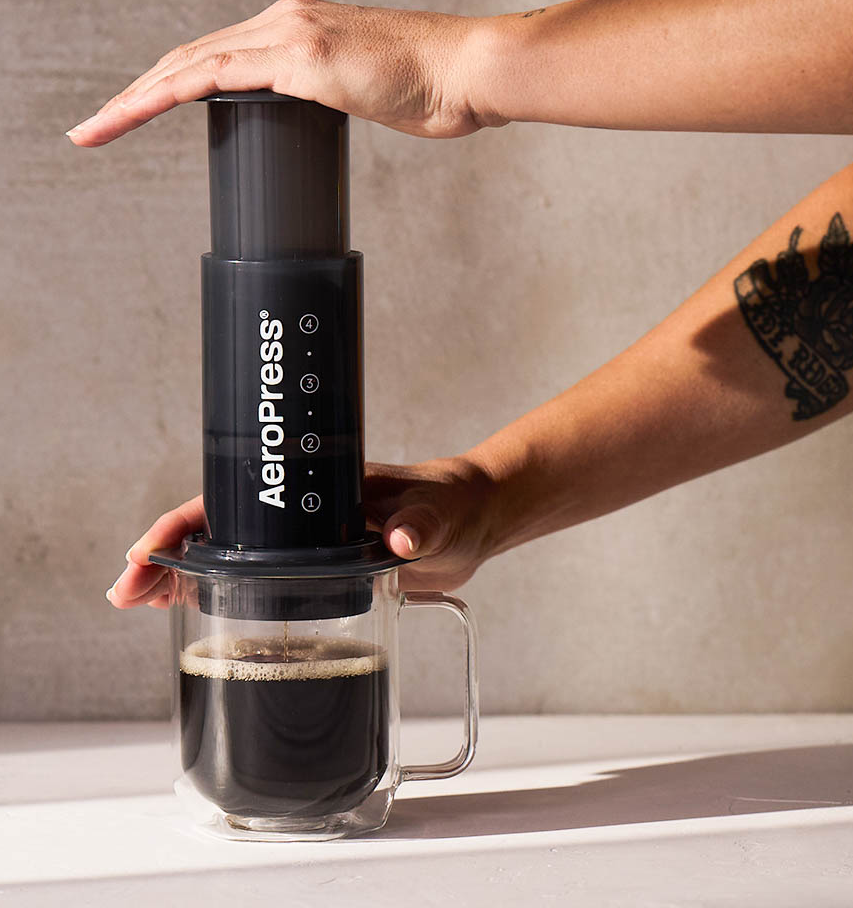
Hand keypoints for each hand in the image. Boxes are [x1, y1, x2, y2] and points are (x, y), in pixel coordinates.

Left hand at [67, 0, 502, 146]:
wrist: (467, 71)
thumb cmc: (430, 87)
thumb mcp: (366, 92)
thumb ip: (329, 97)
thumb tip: (313, 116)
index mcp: (297, 30)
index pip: (214, 58)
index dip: (167, 85)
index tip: (137, 113)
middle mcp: (284, 22)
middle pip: (187, 56)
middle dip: (133, 93)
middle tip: (95, 127)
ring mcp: (290, 35)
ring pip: (188, 63)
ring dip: (135, 97)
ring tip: (97, 129)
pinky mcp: (302, 58)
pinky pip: (218, 75)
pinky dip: (170, 93)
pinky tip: (139, 110)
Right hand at [106, 455, 500, 607]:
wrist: (473, 520)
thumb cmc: (453, 503)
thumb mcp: (440, 512)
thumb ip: (424, 523)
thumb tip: (403, 538)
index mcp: (318, 491)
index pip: (237, 501)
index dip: (187, 524)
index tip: (147, 551)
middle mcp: (303, 518)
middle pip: (220, 533)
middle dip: (168, 558)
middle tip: (126, 592)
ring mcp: (308, 545)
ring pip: (231, 559)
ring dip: (184, 580)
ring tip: (142, 605)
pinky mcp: (321, 573)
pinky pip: (259, 583)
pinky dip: (221, 596)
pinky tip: (196, 615)